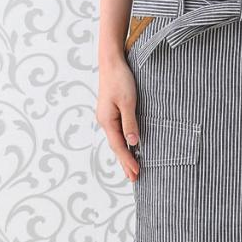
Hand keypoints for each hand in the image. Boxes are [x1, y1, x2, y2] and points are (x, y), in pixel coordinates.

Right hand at [95, 53, 139, 182]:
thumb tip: (133, 143)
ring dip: (125, 155)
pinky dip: (124, 144)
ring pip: (117, 141)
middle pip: (116, 147)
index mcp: (107, 120)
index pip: (119, 146)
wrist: (111, 61)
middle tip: (135, 179)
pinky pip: (119, 133)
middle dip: (125, 164)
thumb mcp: (128, 101)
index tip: (136, 173)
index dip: (128, 161)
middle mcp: (105, 121)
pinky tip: (129, 149)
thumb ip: (130, 123)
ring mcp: (108, 117)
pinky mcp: (112, 112)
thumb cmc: (120, 79)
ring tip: (132, 170)